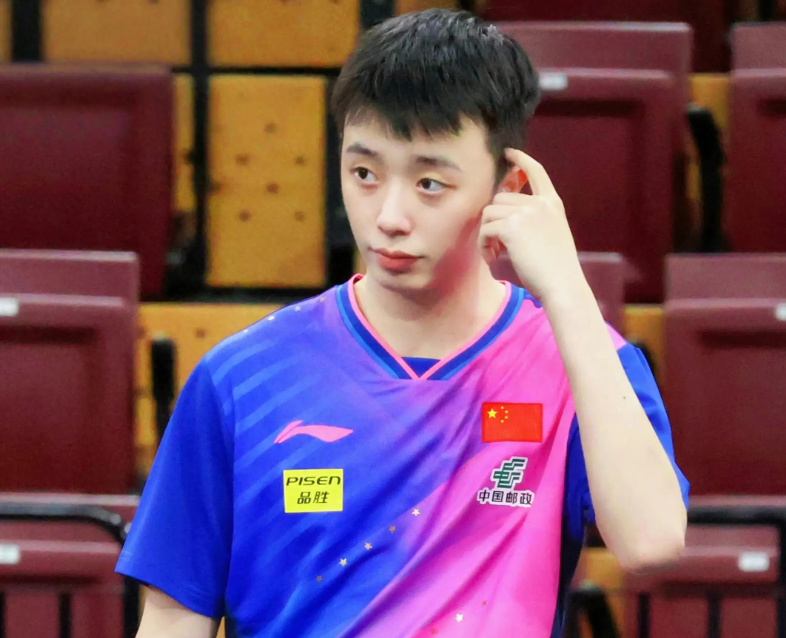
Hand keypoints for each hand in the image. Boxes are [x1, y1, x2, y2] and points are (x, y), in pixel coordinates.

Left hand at [479, 148, 586, 305]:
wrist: (562, 284)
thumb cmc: (555, 268)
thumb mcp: (550, 234)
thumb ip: (533, 218)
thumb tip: (500, 211)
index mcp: (552, 203)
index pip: (536, 171)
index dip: (521, 159)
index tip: (509, 152)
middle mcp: (539, 203)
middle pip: (500, 198)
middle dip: (493, 221)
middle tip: (496, 245)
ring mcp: (526, 213)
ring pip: (489, 213)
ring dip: (486, 233)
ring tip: (494, 252)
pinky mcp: (511, 227)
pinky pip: (485, 229)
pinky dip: (484, 244)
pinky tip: (492, 258)